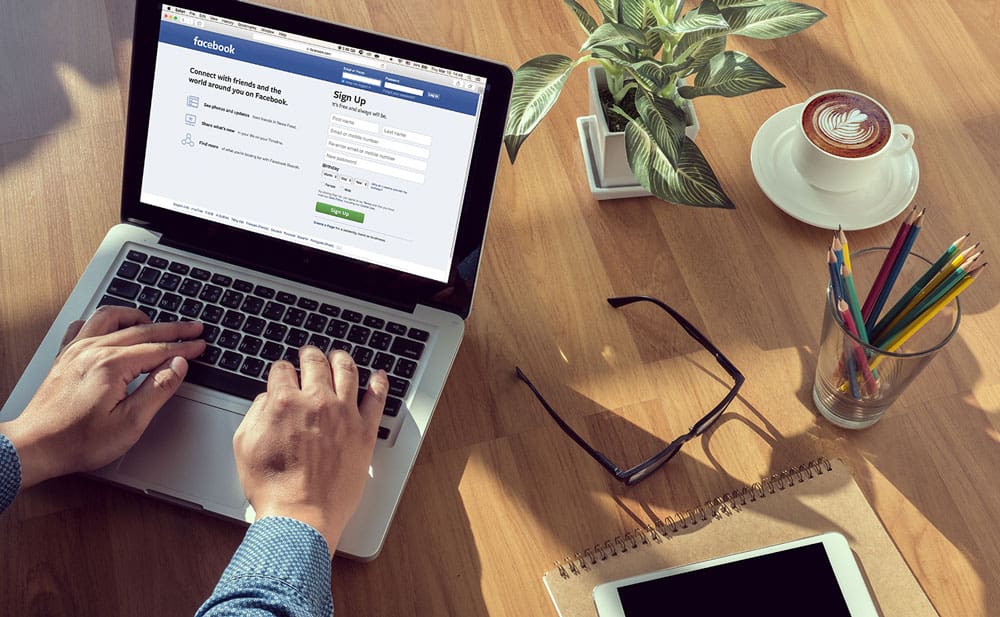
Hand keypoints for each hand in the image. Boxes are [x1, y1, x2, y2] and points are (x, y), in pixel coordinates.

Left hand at [0, 307, 204, 489]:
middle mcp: (93, 350)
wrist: (35, 447)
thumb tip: (178, 365)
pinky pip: (85, 324)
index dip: (184, 347)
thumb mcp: (130, 423)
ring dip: (137, 316)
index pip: (159, 349)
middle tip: (193, 327)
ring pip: (111, 317)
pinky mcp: (65, 356)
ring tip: (154, 322)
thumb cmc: (79, 441)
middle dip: (172, 328)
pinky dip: (104, 322)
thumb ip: (158, 389)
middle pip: (142, 329)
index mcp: (112, 365)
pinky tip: (112, 329)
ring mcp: (76, 350)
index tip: (200, 344)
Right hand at [233, 347, 386, 551]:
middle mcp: (316, 401)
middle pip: (315, 363)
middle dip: (310, 355)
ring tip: (339, 357)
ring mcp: (344, 414)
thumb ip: (255, 414)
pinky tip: (379, 376)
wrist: (300, 515)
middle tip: (310, 355)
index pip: (283, 370)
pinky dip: (379, 383)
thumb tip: (267, 399)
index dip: (281, 370)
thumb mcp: (245, 445)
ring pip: (347, 371)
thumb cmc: (273, 488)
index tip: (284, 373)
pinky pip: (377, 399)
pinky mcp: (364, 431)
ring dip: (341, 359)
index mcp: (284, 402)